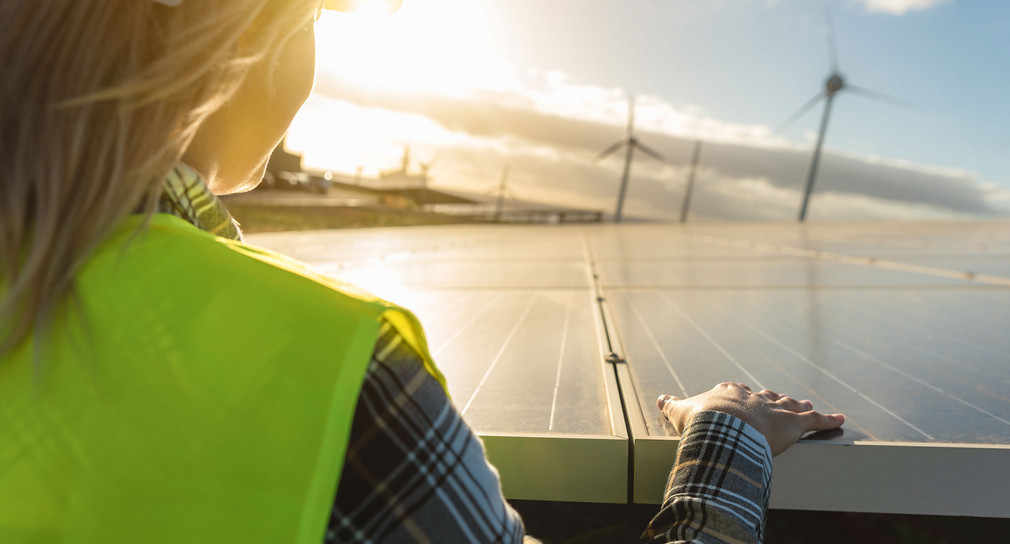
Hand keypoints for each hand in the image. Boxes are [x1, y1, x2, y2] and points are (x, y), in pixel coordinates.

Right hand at [657, 382, 844, 455]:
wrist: (721, 427)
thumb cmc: (700, 421)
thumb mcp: (680, 412)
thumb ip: (671, 404)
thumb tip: (660, 398)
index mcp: (729, 394)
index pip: (736, 391)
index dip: (740, 395)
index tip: (741, 395)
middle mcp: (754, 397)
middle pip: (766, 396)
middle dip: (773, 399)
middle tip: (780, 400)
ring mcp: (775, 409)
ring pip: (791, 405)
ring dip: (800, 406)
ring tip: (808, 404)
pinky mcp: (793, 424)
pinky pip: (815, 422)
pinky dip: (829, 420)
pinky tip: (841, 419)